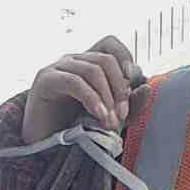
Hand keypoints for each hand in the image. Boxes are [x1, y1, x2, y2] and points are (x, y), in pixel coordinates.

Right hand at [22, 35, 149, 144]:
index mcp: (89, 62)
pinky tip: (99, 114)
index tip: (133, 81)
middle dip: (119, 87)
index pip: (109, 43)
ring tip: (110, 122)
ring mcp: (58, 67)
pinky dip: (91, 98)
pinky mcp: (46, 79)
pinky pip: (75, 81)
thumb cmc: (76, 127)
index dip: (124, 55)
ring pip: (93, 69)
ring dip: (107, 97)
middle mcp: (74, 60)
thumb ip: (130, 104)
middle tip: (122, 114)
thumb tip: (146, 87)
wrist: (42, 146)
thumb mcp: (110, 116)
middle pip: (105, 59)